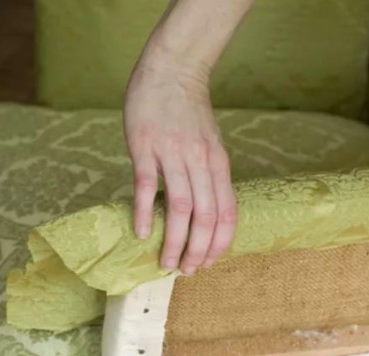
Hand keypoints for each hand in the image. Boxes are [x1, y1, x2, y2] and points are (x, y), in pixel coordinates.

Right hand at [123, 61, 236, 274]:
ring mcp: (172, 154)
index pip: (226, 214)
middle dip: (197, 250)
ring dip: (174, 240)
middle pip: (205, 217)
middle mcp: (200, 162)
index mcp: (218, 164)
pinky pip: (146, 185)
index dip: (219, 244)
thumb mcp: (211, 145)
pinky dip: (144, 212)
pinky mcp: (145, 146)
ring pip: (179, 207)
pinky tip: (142, 233)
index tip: (208, 264)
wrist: (172, 70)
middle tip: (186, 272)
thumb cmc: (190, 112)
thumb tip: (208, 214)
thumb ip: (211, 176)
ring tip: (166, 263)